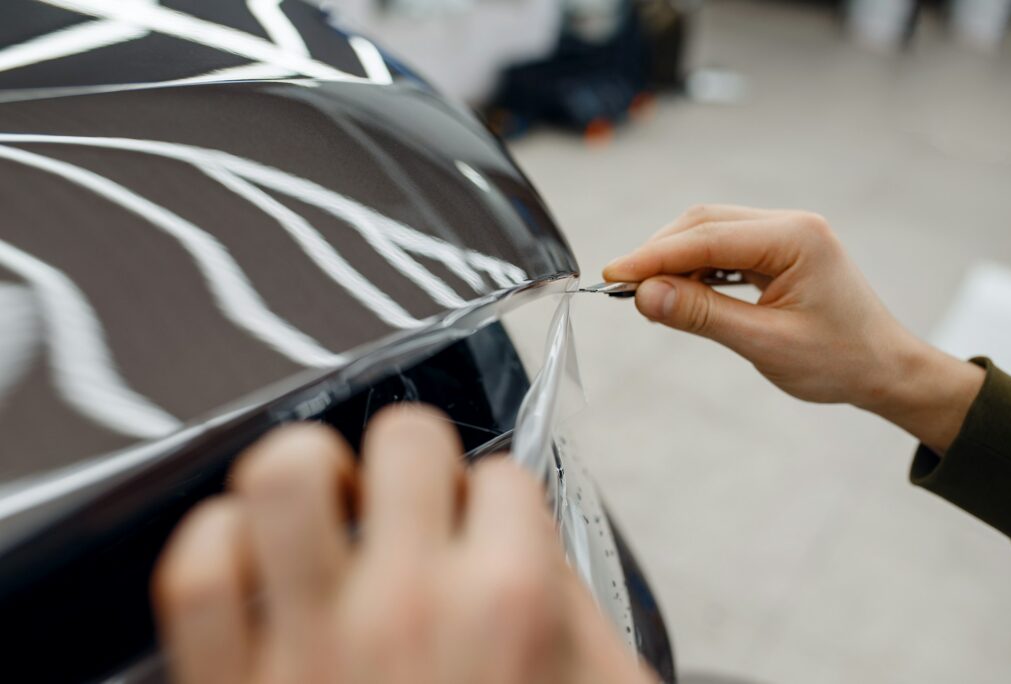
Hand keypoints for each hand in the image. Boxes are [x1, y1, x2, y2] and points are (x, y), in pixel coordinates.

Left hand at [152, 406, 652, 683]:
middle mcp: (409, 609)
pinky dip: (215, 543)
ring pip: (285, 474)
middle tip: (411, 496)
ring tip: (327, 503)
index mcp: (509, 608)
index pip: (504, 477)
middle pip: (404, 440)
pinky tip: (250, 557)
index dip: (497, 500)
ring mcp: (313, 645)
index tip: (486, 522)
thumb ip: (569, 609)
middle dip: (414, 457)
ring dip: (310, 472)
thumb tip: (523, 539)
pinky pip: (196, 574)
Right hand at [604, 204, 982, 452]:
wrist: (885, 370)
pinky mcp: (778, 252)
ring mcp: (784, 235)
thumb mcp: (765, 344)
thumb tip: (644, 295)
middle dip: (659, 253)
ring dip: (673, 260)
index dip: (653, 256)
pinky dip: (694, 269)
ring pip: (709, 233)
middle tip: (622, 288)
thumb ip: (702, 315)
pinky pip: (723, 250)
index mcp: (795, 238)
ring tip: (647, 296)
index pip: (707, 238)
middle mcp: (789, 226)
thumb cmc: (839, 361)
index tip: (612, 275)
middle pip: (703, 224)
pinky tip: (678, 293)